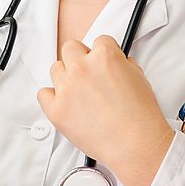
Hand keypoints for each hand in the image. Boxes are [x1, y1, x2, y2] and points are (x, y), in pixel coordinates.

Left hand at [36, 35, 174, 185]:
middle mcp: (82, 67)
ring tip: (80, 94)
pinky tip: (66, 104)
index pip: (99, 41)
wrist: (136, 144)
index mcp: (104, 55)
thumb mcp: (139, 77)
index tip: (103, 64)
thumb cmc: (140, 115)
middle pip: (71, 48)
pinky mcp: (56, 109)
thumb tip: (114, 63)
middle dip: (80, 59)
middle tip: (89, 75)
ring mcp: (67, 88)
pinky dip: (52, 98)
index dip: (103, 54)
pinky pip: (43, 94)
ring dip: (66, 77)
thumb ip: (122, 64)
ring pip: (56, 69)